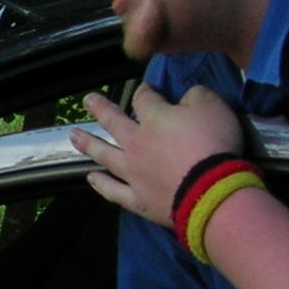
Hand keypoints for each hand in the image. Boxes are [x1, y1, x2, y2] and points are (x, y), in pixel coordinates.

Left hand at [71, 84, 244, 227]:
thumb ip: (197, 96)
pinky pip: (113, 191)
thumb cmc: (214, 144)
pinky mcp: (138, 199)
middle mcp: (137, 143)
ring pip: (105, 155)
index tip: (144, 89)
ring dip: (89, 144)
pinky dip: (101, 184)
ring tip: (74, 136)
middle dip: (100, 108)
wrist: (212, 191)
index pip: (144, 99)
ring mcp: (133, 173)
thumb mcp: (213, 106)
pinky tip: (91, 178)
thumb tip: (187, 96)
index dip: (144, 91)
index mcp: (155, 119)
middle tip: (87, 101)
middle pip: (113, 122)